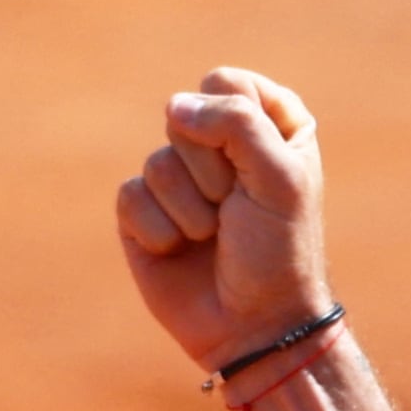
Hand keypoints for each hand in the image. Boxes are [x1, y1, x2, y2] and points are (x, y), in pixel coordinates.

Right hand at [114, 67, 332, 372]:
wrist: (254, 326)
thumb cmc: (278, 251)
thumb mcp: (279, 179)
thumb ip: (236, 124)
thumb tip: (176, 106)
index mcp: (267, 124)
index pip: (226, 84)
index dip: (234, 125)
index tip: (260, 170)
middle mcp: (220, 144)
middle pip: (185, 115)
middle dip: (211, 171)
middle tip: (235, 210)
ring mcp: (178, 177)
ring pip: (158, 161)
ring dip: (189, 210)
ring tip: (213, 237)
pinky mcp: (142, 212)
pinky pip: (131, 195)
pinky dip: (159, 231)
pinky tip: (180, 251)